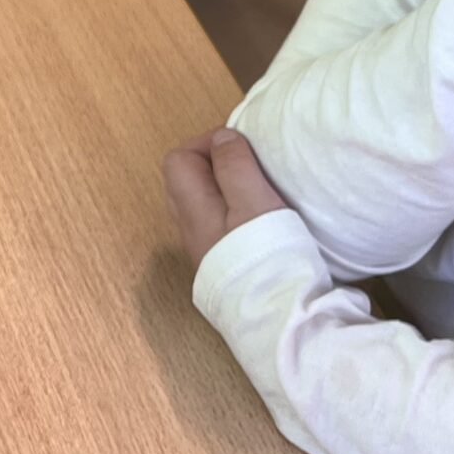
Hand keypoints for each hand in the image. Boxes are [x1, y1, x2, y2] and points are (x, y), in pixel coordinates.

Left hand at [162, 128, 290, 262]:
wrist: (276, 316)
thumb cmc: (265, 254)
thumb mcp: (252, 200)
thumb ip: (233, 165)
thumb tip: (221, 137)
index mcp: (191, 209)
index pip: (178, 160)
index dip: (207, 144)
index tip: (243, 145)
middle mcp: (189, 229)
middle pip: (186, 181)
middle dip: (215, 163)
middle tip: (251, 162)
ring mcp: (204, 249)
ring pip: (202, 203)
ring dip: (224, 187)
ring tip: (257, 186)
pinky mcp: (221, 264)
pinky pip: (216, 224)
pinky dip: (231, 209)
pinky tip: (258, 217)